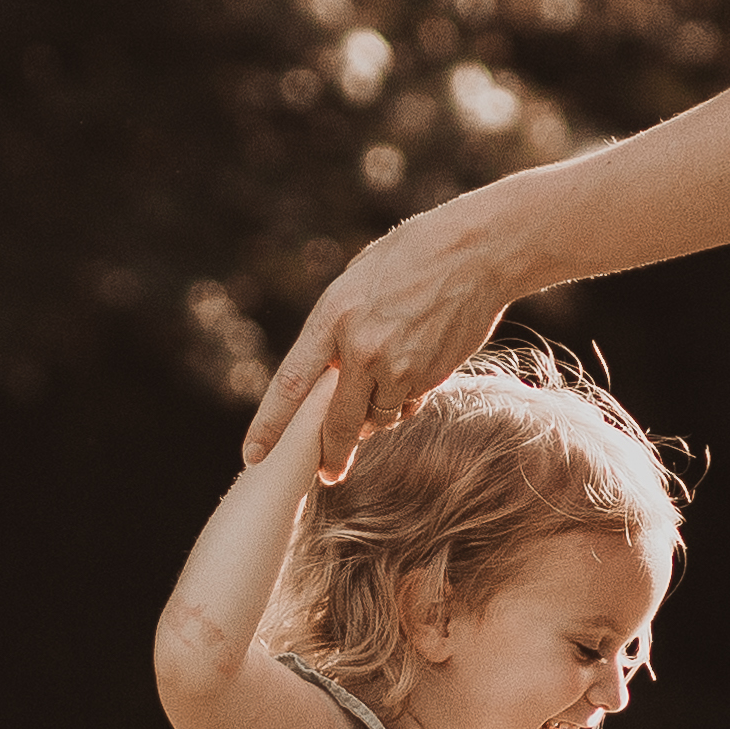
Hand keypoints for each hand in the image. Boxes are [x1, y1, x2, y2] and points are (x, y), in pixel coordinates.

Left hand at [245, 197, 522, 474]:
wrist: (476, 253)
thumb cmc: (412, 256)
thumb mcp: (357, 280)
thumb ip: (338, 326)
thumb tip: (330, 371)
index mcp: (332, 318)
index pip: (289, 384)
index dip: (269, 425)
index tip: (253, 454)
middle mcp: (361, 349)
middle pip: (337, 422)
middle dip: (331, 454)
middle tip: (328, 474)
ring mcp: (398, 367)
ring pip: (378, 418)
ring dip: (376, 417)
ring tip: (386, 387)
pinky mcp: (430, 376)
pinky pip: (408, 405)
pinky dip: (405, 400)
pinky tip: (415, 370)